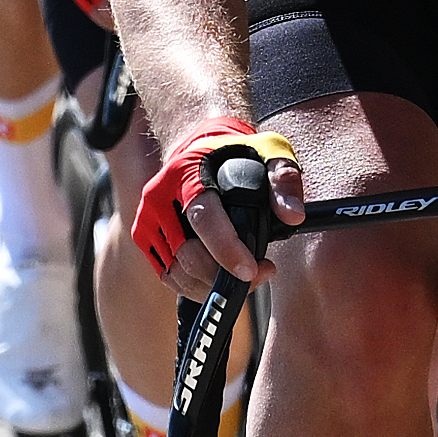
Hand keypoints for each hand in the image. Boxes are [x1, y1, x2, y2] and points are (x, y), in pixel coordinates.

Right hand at [129, 126, 302, 286]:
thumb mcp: (268, 152)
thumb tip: (293, 215)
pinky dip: (196, 287)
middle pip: (188, 254)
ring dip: (213, 286)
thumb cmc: (235, 154)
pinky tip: (219, 277)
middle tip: (258, 274)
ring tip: (244, 276)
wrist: (198, 149)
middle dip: (226, 275)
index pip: (203, 218)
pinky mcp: (144, 237)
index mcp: (185, 174)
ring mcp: (147, 220)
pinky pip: (169, 276)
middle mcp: (159, 198)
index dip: (227, 249)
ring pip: (178, 272)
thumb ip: (284, 180)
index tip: (251, 269)